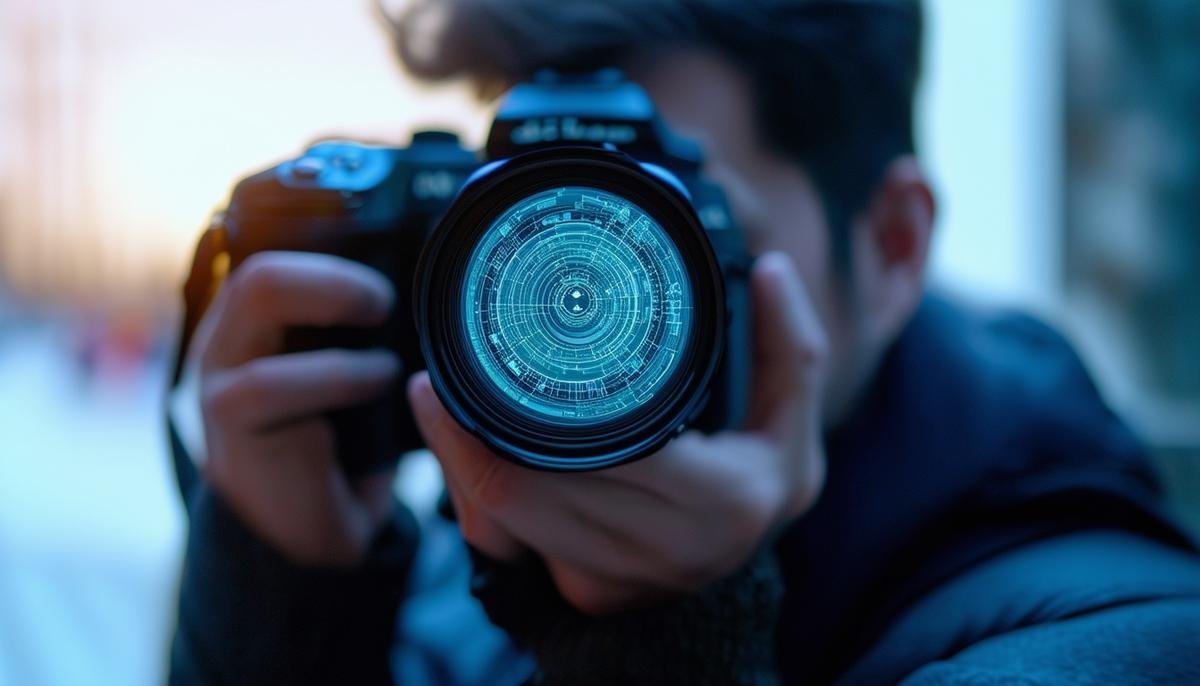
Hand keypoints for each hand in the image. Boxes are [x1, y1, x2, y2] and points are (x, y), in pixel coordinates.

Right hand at [192, 251, 400, 566]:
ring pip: (255, 300)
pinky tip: (374, 385)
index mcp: (258, 321)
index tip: (386, 247)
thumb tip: (433, 285)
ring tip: (385, 360)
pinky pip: (265, 383)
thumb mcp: (357, 373)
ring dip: (334, 315)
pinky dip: (332, 376)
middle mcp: (229, 340)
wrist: (312, 529)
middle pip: (258, 268)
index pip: (271, 249)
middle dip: (333, 274)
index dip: (321, 234)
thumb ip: (370, 331)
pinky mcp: (228, 427)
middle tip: (386, 302)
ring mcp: (220, 379)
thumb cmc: (342, 441)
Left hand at [410, 250, 826, 613]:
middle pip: (528, 494)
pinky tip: (455, 457)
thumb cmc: (763, 480)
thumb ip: (790, 345)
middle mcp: (664, 553)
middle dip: (470, 434)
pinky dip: (473, 504)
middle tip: (440, 376)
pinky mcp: (586, 597)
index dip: (515, 410)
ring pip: (506, 528)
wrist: (745, 559)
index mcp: (719, 502)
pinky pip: (507, 552)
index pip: (589, 456)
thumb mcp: (794, 413)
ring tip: (441, 404)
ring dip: (460, 466)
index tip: (482, 357)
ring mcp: (620, 584)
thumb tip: (769, 268)